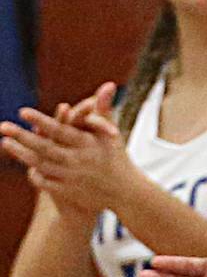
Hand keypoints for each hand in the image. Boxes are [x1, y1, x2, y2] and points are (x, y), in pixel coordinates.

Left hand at [0, 84, 132, 215]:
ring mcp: (72, 178)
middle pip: (46, 148)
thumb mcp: (112, 133)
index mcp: (89, 145)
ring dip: (21, 154)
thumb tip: (109, 84)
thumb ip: (103, 108)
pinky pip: (45, 183)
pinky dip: (33, 174)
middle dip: (23, 137)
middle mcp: (79, 161)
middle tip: (3, 126)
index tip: (23, 111)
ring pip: (41, 165)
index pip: (61, 131)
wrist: (125, 193)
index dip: (42, 121)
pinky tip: (23, 163)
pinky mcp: (69, 192)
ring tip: (4, 141)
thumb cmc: (116, 156)